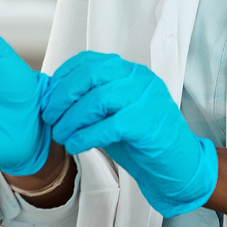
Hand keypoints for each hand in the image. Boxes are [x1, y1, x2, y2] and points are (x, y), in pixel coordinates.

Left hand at [43, 52, 217, 217]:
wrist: (176, 165)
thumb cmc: (142, 140)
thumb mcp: (113, 113)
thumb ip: (90, 101)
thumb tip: (53, 99)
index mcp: (130, 72)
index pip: (91, 61)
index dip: (64, 77)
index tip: (49, 97)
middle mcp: (140, 79)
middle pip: (92, 74)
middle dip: (64, 95)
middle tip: (50, 116)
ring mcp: (147, 99)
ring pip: (99, 98)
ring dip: (72, 119)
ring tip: (61, 135)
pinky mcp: (149, 123)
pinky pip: (110, 125)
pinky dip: (86, 136)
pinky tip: (76, 145)